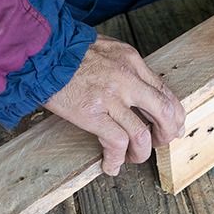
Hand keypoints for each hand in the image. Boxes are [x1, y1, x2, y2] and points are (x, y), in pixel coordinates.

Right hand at [44, 35, 185, 175]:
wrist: (40, 51)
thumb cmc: (66, 50)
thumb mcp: (105, 48)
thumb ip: (123, 66)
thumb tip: (136, 89)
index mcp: (131, 61)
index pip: (164, 91)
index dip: (173, 115)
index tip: (172, 126)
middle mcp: (127, 78)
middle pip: (164, 112)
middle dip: (167, 134)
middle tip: (160, 144)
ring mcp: (111, 97)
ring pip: (142, 134)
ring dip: (141, 153)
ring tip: (132, 158)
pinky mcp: (92, 113)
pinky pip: (115, 143)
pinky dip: (116, 159)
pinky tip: (110, 165)